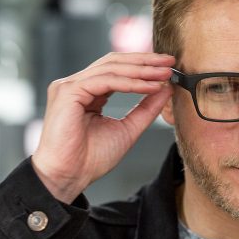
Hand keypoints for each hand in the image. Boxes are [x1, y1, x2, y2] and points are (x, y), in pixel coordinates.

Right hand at [32, 52, 174, 202]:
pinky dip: (131, 83)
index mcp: (87, 92)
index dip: (143, 65)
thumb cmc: (92, 158)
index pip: (117, 69)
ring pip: (111, 68)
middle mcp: (76, 84)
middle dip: (144, 61)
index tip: (168, 67)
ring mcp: (69, 86)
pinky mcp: (68, 92)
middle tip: (169, 61)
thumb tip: (166, 88)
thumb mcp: (129, 128)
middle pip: (114, 62)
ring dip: (141, 70)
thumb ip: (146, 108)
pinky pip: (105, 81)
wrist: (70, 177)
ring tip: (163, 73)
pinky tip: (149, 86)